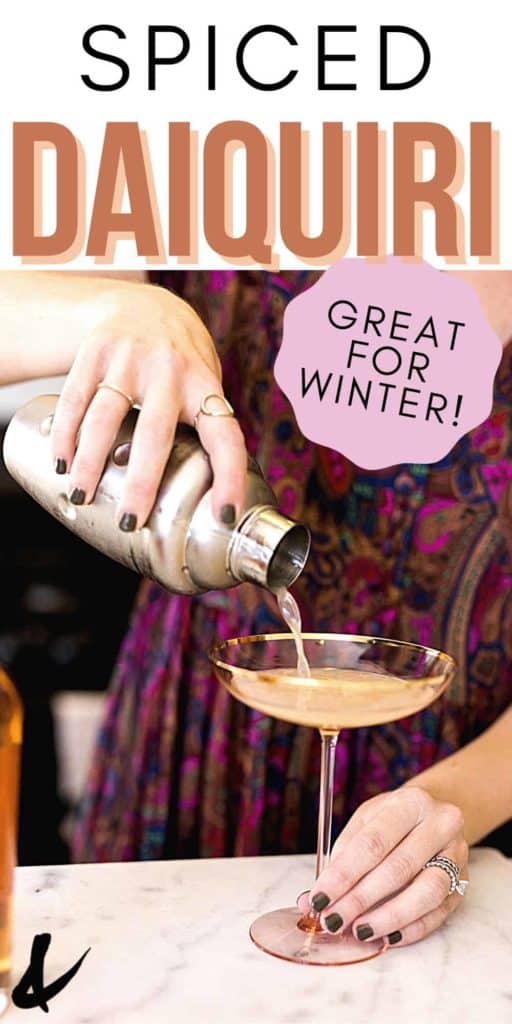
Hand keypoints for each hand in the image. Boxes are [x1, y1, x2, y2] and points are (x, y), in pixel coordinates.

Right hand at [50, 282, 246, 528]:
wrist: (143, 302)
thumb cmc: (181, 359)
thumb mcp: (204, 383)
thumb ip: (204, 427)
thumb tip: (210, 493)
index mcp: (204, 386)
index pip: (225, 436)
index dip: (230, 476)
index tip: (225, 513)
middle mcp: (169, 371)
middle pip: (153, 434)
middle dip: (141, 482)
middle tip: (131, 520)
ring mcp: (129, 359)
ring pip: (105, 417)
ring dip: (91, 462)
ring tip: (82, 495)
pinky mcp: (95, 352)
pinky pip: (75, 398)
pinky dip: (65, 434)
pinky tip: (61, 462)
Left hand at [299, 786, 467, 947]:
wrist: (435, 814)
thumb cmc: (393, 819)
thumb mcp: (366, 820)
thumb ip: (341, 857)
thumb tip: (312, 899)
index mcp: (410, 802)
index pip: (373, 843)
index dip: (344, 874)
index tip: (319, 898)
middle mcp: (440, 824)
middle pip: (397, 868)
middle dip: (360, 899)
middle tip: (334, 920)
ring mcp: (457, 854)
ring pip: (426, 892)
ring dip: (388, 917)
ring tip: (359, 930)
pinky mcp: (463, 882)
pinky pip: (439, 912)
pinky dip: (411, 928)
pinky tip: (387, 936)